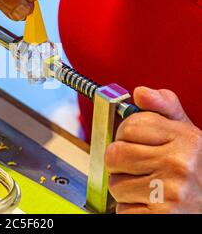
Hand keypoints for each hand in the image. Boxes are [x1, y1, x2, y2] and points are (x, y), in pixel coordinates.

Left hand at [105, 87, 201, 213]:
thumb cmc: (197, 169)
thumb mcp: (188, 133)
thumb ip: (164, 108)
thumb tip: (141, 92)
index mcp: (185, 139)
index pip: (128, 126)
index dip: (126, 135)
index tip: (136, 142)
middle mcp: (179, 164)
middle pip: (115, 154)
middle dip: (120, 163)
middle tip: (138, 168)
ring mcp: (170, 192)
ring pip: (115, 184)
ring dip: (125, 188)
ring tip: (148, 188)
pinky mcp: (162, 216)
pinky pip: (122, 209)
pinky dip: (130, 209)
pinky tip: (150, 204)